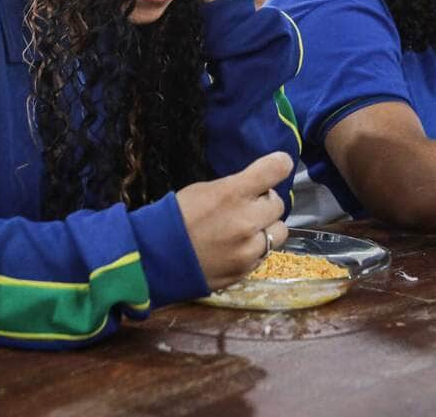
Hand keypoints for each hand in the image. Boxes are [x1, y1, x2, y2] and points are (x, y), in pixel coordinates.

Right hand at [175, 151, 290, 290]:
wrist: (155, 259)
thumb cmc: (176, 218)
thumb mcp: (204, 190)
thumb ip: (235, 187)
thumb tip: (258, 186)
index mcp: (232, 193)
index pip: (275, 170)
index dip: (280, 164)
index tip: (279, 165)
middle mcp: (247, 220)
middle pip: (278, 204)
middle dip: (265, 203)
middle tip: (248, 206)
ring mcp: (249, 249)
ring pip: (279, 232)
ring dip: (266, 228)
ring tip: (246, 230)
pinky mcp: (246, 270)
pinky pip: (264, 254)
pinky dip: (254, 249)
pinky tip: (236, 248)